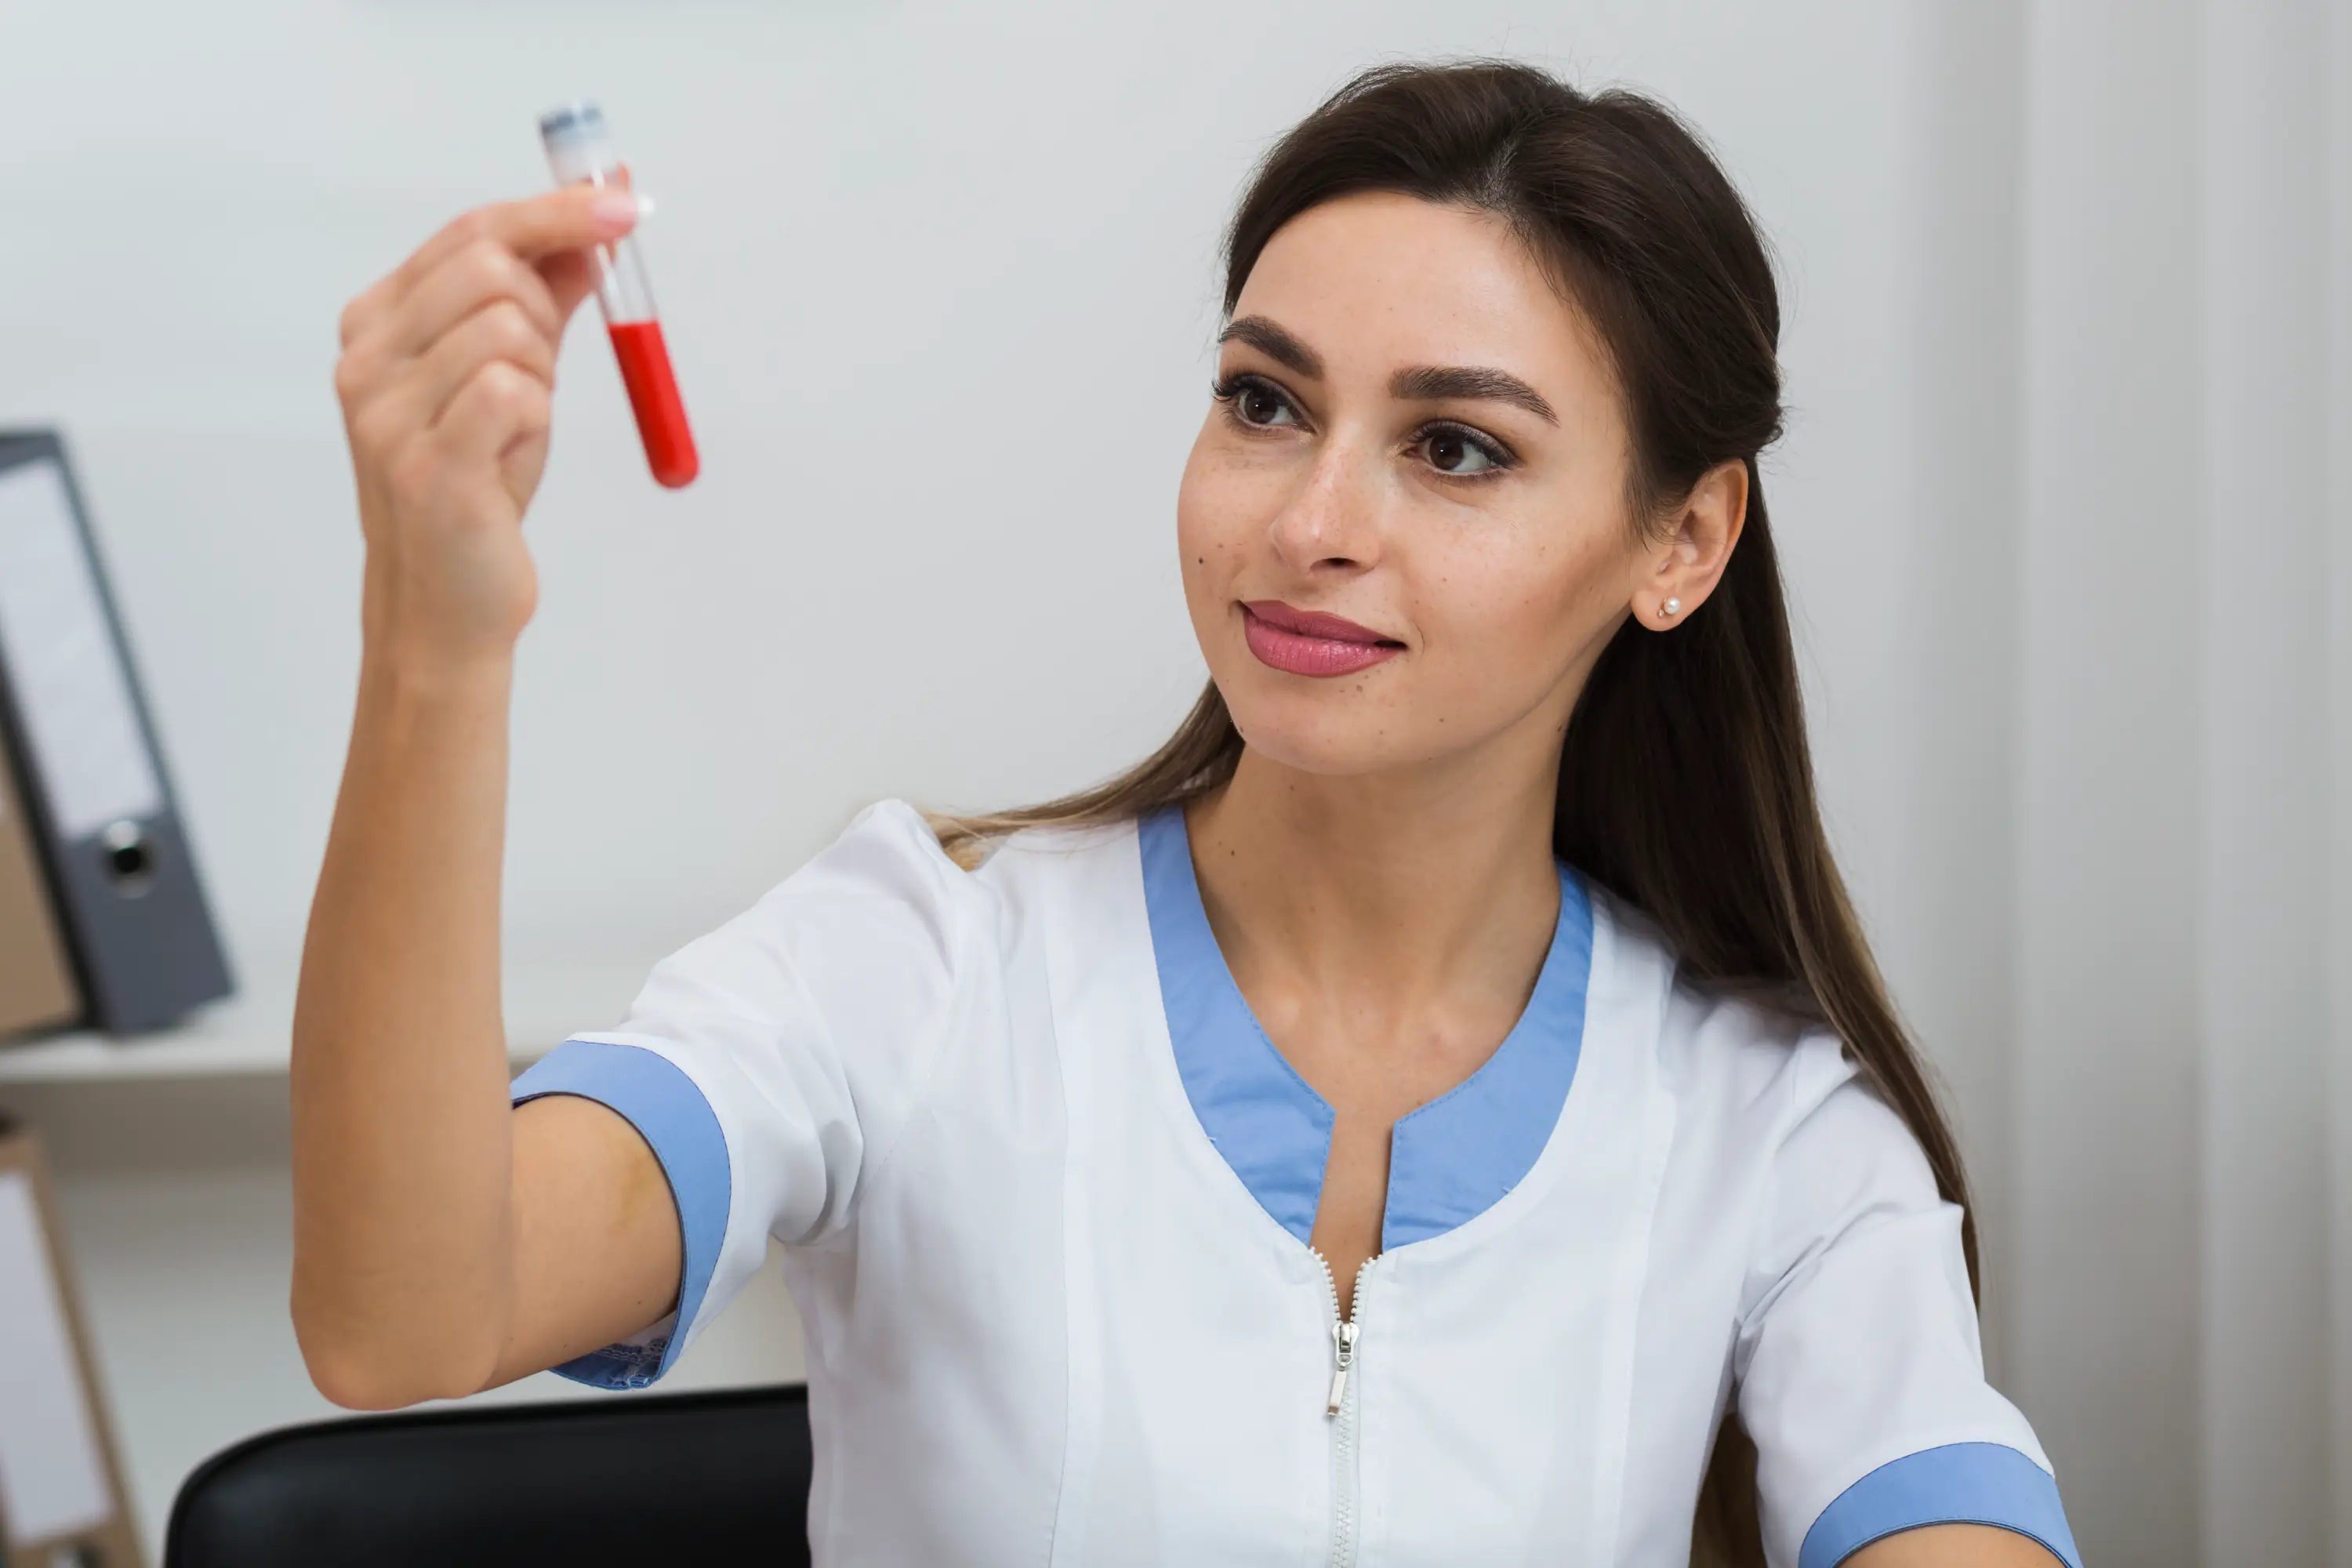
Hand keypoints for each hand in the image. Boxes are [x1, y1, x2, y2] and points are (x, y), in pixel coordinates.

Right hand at [333, 182, 640, 665]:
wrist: (444, 603)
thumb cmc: (478, 488)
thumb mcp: (514, 378)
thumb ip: (544, 300)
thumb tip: (595, 225)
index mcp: (378, 322)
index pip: (471, 231)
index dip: (555, 211)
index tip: (623, 204)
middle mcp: (367, 356)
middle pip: (489, 266)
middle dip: (544, 313)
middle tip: (539, 377)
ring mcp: (387, 410)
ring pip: (509, 330)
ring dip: (541, 380)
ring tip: (514, 432)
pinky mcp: (425, 462)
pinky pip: (515, 393)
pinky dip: (536, 422)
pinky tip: (509, 460)